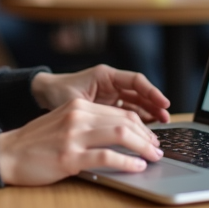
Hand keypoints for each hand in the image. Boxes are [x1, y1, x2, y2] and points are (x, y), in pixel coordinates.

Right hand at [0, 98, 163, 184]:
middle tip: (158, 149)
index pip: (120, 111)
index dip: (141, 126)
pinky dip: (127, 162)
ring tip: (153, 158)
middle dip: (147, 136)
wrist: (6, 154)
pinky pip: (107, 157)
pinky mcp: (69, 157)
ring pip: (120, 134)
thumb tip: (120, 135)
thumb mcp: (62, 123)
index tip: (151, 138)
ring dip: (143, 147)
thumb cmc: (35, 144)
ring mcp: (73, 136)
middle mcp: (77, 116)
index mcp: (78, 106)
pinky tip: (137, 167)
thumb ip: (88, 124)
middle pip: (125, 120)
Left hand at [31, 65, 169, 123]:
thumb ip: (94, 111)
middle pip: (140, 93)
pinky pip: (127, 112)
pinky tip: (144, 131)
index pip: (136, 81)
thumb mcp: (75, 101)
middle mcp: (111, 83)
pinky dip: (136, 121)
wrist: (42, 95)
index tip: (164, 103)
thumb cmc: (56, 93)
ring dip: (148, 114)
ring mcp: (110, 95)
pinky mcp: (108, 107)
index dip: (152, 92)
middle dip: (154, 105)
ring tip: (160, 127)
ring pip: (136, 104)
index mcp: (105, 76)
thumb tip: (115, 127)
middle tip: (166, 119)